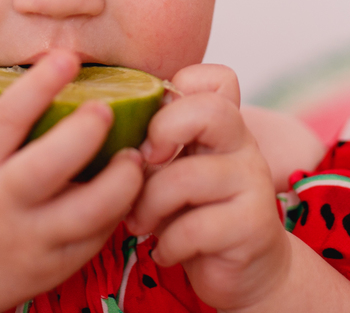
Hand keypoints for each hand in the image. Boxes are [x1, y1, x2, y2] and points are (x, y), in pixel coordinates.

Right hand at [0, 50, 144, 312]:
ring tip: (134, 155)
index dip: (39, 85)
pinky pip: (95, 238)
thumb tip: (6, 69)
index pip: (4, 118)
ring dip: (120, 180)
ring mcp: (27, 240)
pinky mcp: (52, 268)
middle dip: (85, 130)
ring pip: (87, 211)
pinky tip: (126, 187)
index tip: (66, 57)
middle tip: (108, 106)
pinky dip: (117, 211)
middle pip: (49, 164)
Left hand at [125, 64, 290, 311]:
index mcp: (220, 123)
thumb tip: (96, 125)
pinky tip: (166, 250)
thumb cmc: (192, 212)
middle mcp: (243, 144)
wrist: (245, 271)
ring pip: (186, 177)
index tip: (150, 128)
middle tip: (141, 166)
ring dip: (148, 206)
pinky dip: (168, 244)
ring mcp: (253, 183)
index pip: (214, 78)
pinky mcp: (254, 226)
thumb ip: (149, 144)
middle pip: (210, 110)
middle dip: (162, 133)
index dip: (176, 90)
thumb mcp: (168, 170)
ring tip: (140, 224)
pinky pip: (194, 228)